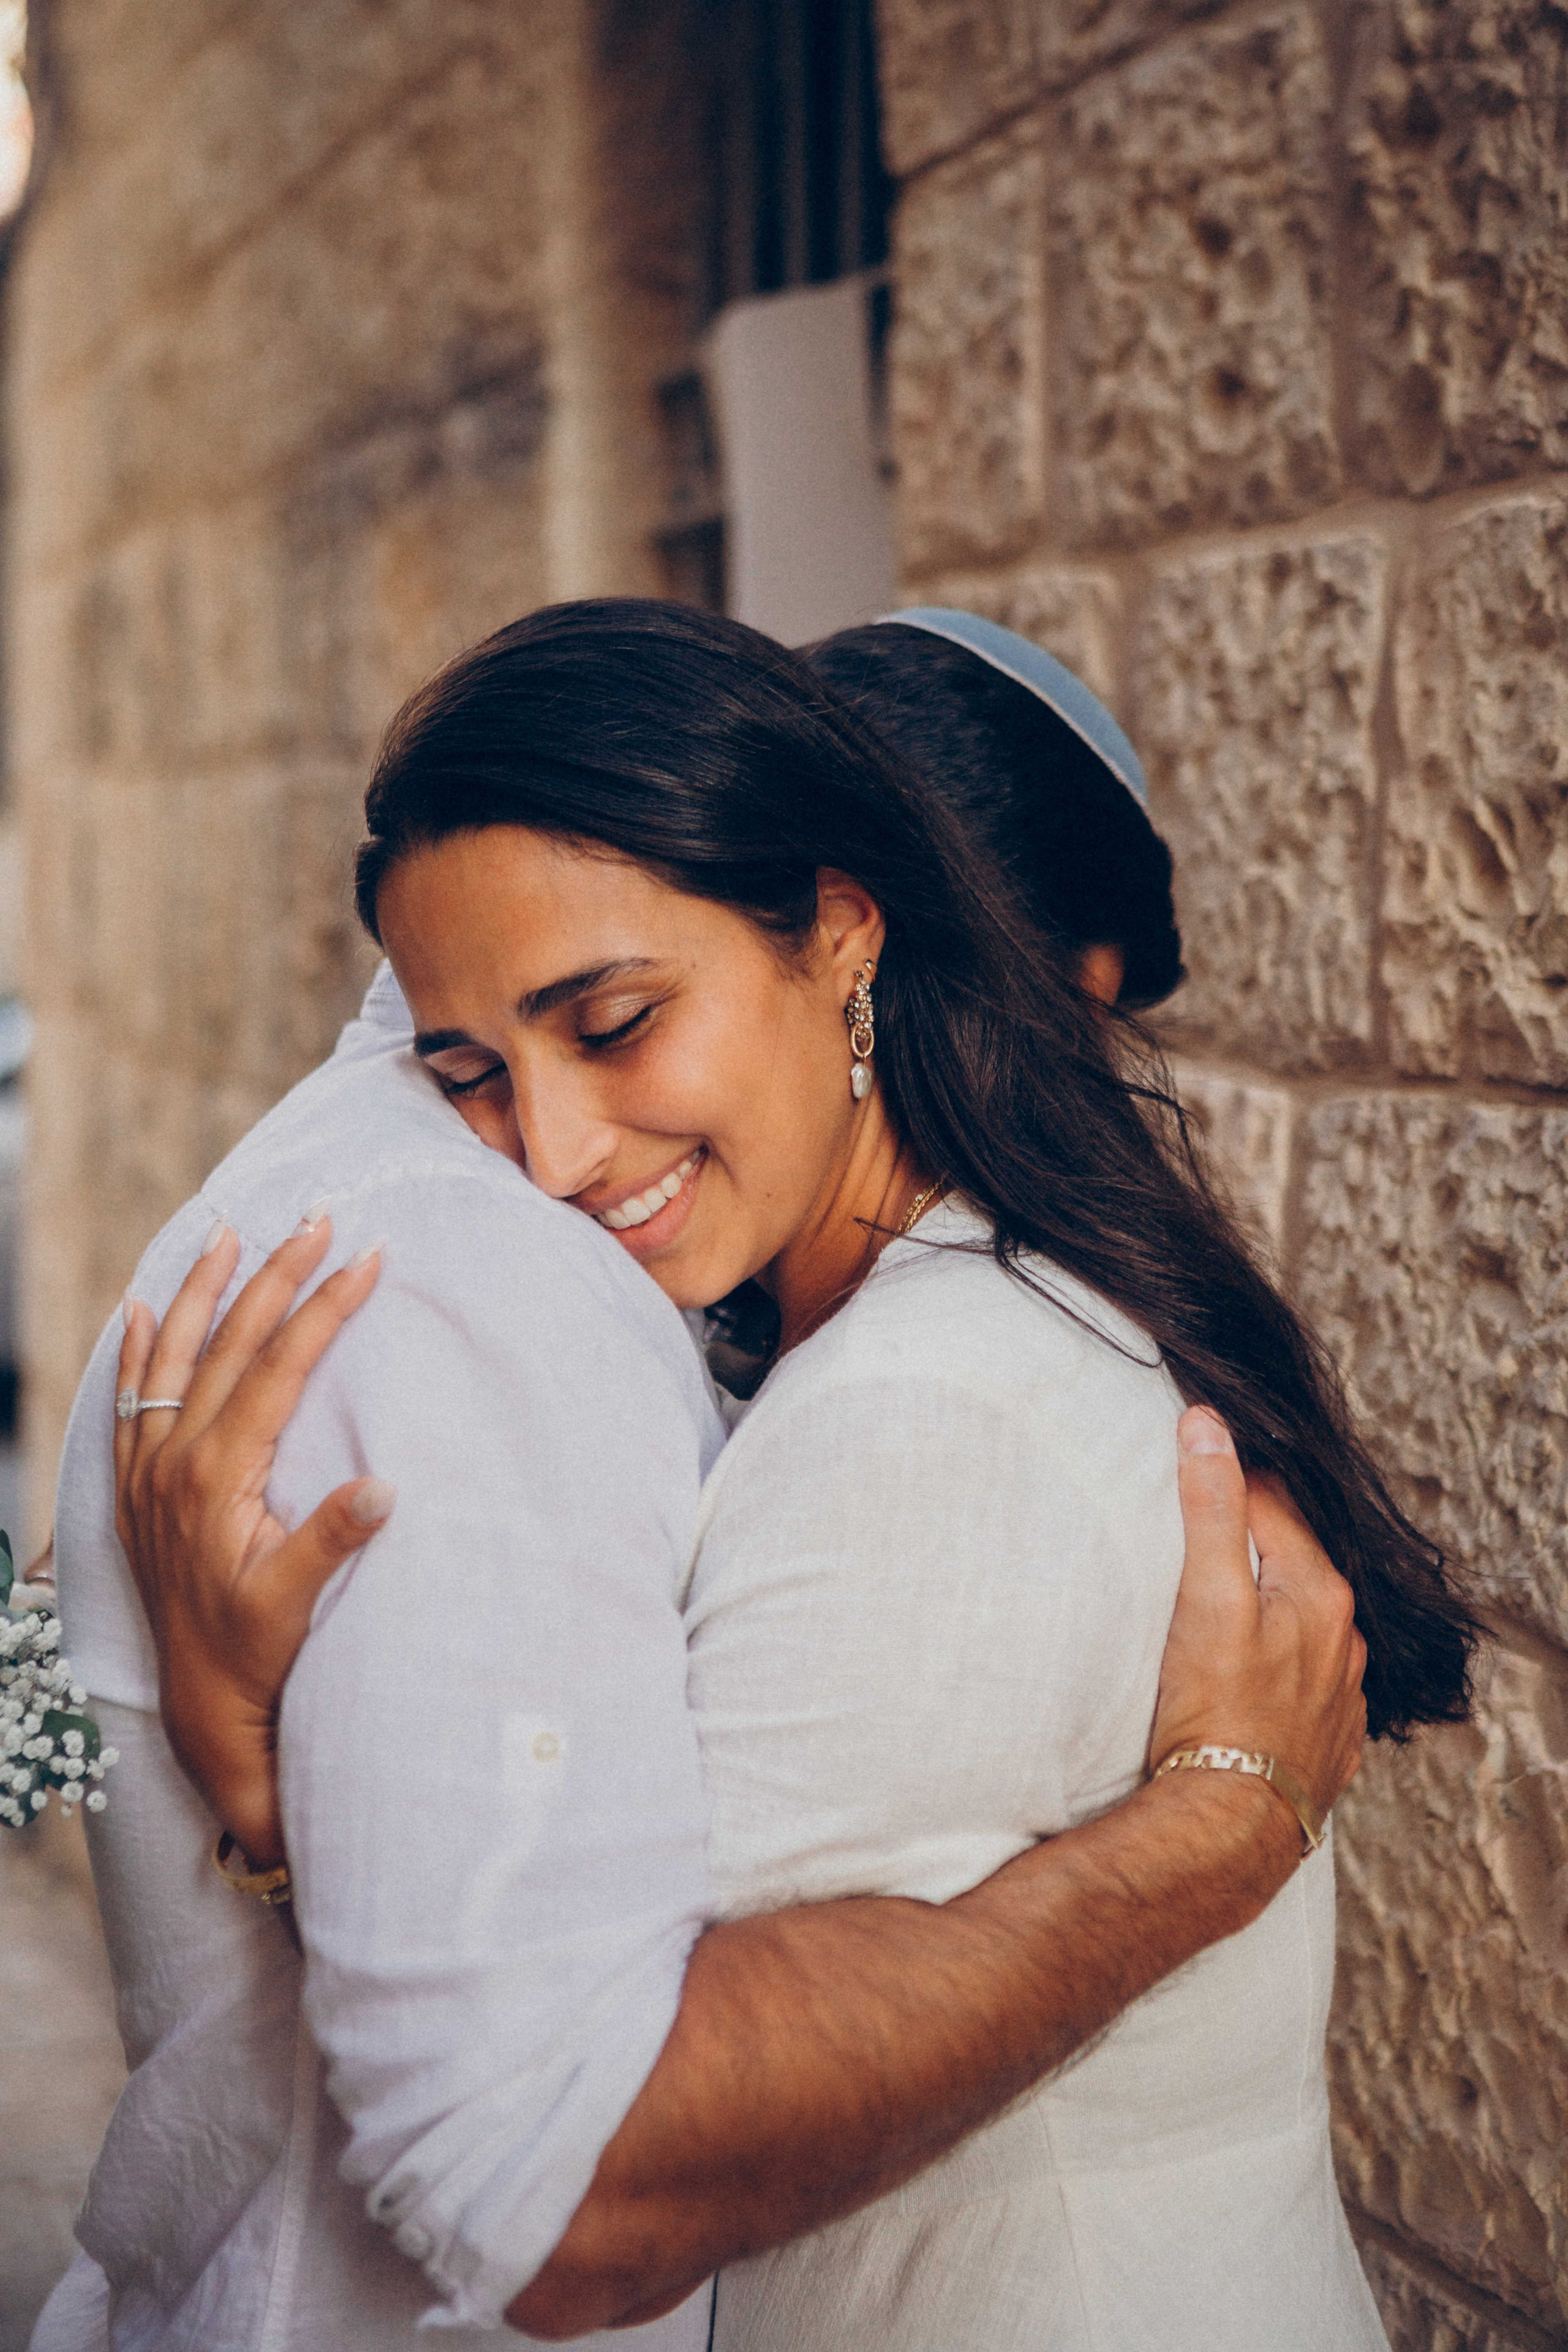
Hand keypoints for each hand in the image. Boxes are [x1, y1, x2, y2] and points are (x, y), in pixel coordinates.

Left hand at [114, 1211, 392, 1866]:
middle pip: (230, 1343)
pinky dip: (138, 1348)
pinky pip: (131, 1398)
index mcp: (218, 1476)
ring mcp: (151, 1470)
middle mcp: (176, 1460)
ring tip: (227, 1232)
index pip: (279, 1365)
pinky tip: (142, 1309)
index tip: (368, 1257)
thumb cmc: (256, 1654)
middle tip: (318, 1218)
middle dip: (277, 1273)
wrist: (200, 1705)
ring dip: (203, 1289)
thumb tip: (381, 1486)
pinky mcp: (139, 1488)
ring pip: (173, 1355)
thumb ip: (332, 1540)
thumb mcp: (297, 1603)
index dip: (325, 1306)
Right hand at [1151, 1407, 1366, 1823]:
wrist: (1228, 1825)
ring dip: (1267, 1605)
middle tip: (1196, 1539)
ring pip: (1301, 1622)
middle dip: (1250, 1543)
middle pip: (1291, 1560)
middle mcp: (1344, 1638)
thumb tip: (1206, 1423)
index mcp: (1320, 1592)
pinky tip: (1246, 1675)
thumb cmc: (1213, 1711)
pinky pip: (1305, 1678)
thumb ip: (1211, 1507)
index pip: (1271, 1501)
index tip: (1191, 1472)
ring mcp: (1341, 1691)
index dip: (1227, 1482)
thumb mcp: (1206, 1596)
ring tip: (1219, 1608)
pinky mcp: (1328, 1737)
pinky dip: (1278, 1663)